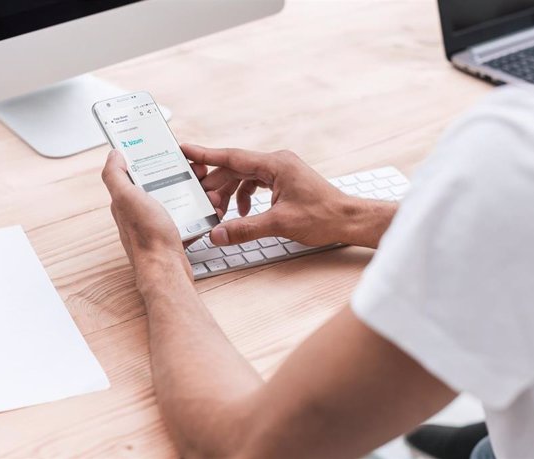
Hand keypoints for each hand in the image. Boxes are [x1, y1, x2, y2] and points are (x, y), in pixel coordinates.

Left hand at [102, 150, 196, 281]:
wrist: (166, 270)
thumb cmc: (148, 236)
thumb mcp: (127, 198)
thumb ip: (115, 174)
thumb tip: (113, 154)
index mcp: (126, 200)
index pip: (138, 172)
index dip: (155, 160)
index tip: (172, 152)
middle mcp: (139, 213)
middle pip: (161, 185)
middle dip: (181, 176)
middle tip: (198, 172)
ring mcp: (156, 225)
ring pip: (176, 201)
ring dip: (193, 194)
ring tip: (207, 192)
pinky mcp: (171, 237)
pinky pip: (187, 219)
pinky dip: (197, 213)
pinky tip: (206, 210)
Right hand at [183, 145, 396, 248]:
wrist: (349, 220)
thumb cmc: (323, 217)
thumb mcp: (279, 224)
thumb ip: (244, 228)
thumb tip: (217, 233)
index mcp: (275, 164)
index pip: (231, 156)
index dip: (205, 154)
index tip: (184, 150)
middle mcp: (277, 162)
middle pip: (235, 168)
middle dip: (216, 185)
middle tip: (200, 200)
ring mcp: (281, 171)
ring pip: (244, 177)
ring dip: (230, 193)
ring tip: (221, 212)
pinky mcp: (284, 181)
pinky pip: (256, 183)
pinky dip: (244, 197)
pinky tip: (242, 214)